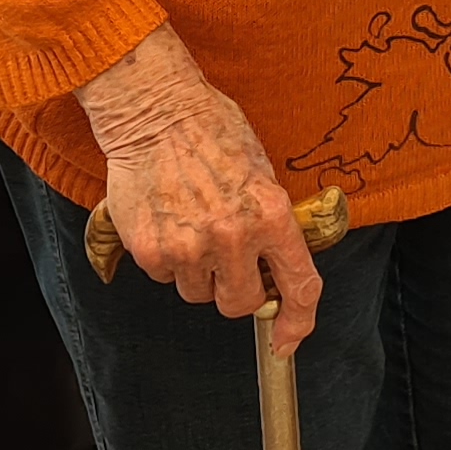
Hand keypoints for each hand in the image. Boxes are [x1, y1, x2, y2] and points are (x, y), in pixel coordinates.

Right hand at [76, 29, 326, 353]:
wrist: (155, 110)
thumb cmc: (211, 131)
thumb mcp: (262, 171)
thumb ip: (271, 225)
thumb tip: (273, 273)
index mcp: (272, 214)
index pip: (299, 286)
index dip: (297, 323)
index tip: (287, 339)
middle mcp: (234, 235)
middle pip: (239, 304)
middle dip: (234, 290)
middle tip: (223, 258)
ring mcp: (190, 246)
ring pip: (197, 292)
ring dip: (196, 270)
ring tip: (189, 221)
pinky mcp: (151, 250)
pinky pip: (164, 277)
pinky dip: (165, 258)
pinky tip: (166, 218)